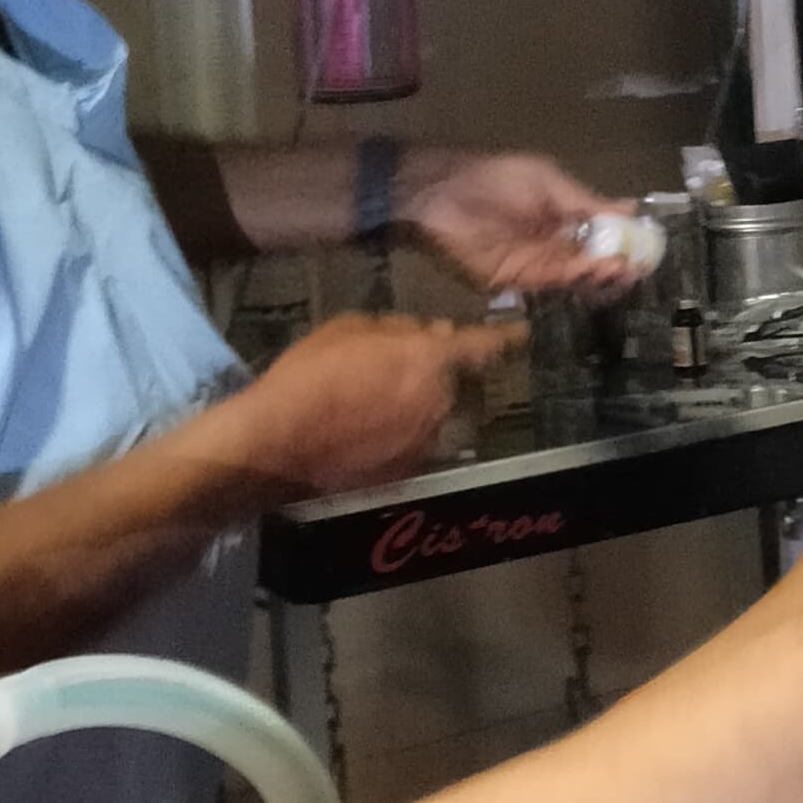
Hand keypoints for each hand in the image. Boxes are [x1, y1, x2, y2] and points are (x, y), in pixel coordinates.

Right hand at [227, 312, 499, 495]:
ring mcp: (426, 442)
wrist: (279, 443)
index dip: (506, 339)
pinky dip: (400, 438)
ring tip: (370, 407)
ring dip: (416, 409)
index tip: (523, 335)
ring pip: (434, 417)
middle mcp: (440, 403)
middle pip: (453, 384)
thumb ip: (398, 329)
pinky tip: (364, 435)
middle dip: (435, 376)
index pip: (483, 347)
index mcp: (429, 360)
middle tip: (395, 372)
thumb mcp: (348, 328)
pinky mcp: (407, 473)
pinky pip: (414, 445)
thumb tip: (431, 332)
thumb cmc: (309, 375)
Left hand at [397, 148, 643, 293]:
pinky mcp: (514, 280)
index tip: (644, 244)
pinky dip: (576, 278)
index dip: (621, 241)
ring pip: (575, 275)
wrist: (440, 196)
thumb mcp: (548, 182)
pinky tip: (599, 269)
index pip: (598, 235)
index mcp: (558, 215)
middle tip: (638, 263)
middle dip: (615, 262)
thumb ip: (585, 203)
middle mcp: (549, 242)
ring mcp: (533, 263)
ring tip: (624, 267)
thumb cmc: (493, 178)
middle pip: (590, 260)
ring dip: (601, 273)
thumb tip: (631, 208)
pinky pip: (551, 282)